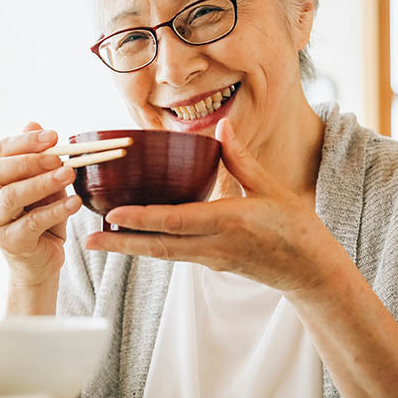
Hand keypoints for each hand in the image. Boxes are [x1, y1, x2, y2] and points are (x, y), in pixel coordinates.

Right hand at [0, 121, 81, 287]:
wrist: (41, 262)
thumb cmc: (41, 219)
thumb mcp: (42, 185)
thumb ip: (38, 159)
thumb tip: (34, 123)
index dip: (25, 141)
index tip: (53, 135)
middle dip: (29, 159)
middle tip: (58, 156)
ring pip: (12, 196)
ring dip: (42, 182)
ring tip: (69, 173)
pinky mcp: (11, 243)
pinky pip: (32, 222)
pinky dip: (56, 210)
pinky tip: (75, 202)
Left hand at [84, 119, 350, 296]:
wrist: (311, 272)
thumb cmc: (295, 227)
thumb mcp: (270, 188)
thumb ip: (240, 158)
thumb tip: (219, 125)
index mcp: (229, 222)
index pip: (176, 221)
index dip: (142, 219)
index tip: (113, 215)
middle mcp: (213, 245)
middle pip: (157, 246)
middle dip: (120, 244)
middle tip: (87, 240)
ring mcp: (210, 259)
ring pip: (162, 254)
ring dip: (128, 248)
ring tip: (98, 241)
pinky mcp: (210, 265)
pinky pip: (173, 254)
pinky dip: (150, 246)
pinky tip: (131, 239)